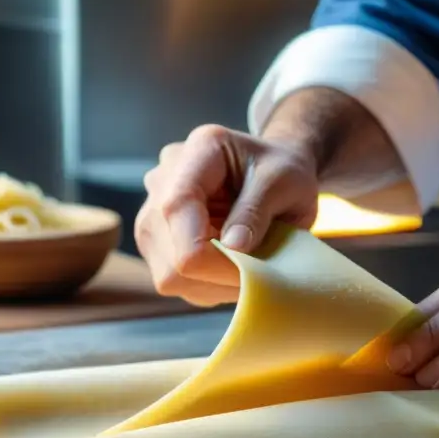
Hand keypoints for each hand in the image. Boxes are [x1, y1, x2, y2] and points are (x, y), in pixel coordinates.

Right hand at [135, 124, 319, 305]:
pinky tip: (230, 266)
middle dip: (219, 274)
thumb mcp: (286, 181)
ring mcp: (153, 213)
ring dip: (213, 284)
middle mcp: (163, 181)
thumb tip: (234, 248)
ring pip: (168, 276)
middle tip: (259, 271)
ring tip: (246, 266)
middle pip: (170, 253)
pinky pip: (174, 282)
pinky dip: (207, 285)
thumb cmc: (283, 170)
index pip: (178, 208)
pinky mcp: (156, 242)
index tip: (254, 269)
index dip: (211, 252)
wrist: (273, 171)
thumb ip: (258, 210)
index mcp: (198, 152)